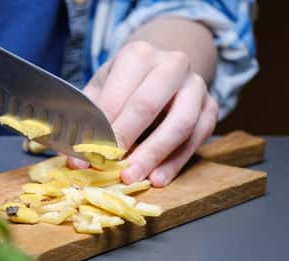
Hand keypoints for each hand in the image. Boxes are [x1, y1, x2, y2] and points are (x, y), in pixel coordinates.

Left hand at [69, 40, 217, 186]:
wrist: (162, 68)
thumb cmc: (125, 83)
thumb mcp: (102, 90)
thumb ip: (88, 120)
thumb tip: (77, 159)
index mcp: (137, 55)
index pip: (116, 97)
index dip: (100, 130)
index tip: (86, 157)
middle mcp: (171, 64)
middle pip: (148, 104)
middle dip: (127, 139)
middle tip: (111, 167)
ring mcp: (195, 85)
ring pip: (180, 123)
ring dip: (154, 155)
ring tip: (133, 177)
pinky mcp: (211, 107)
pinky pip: (197, 138)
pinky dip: (175, 162)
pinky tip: (157, 178)